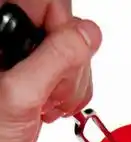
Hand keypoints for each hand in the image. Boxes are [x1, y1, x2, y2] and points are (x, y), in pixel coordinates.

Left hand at [0, 1, 101, 141]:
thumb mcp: (21, 95)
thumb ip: (56, 59)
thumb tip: (87, 34)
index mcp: (2, 28)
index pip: (49, 3)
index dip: (62, 30)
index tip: (58, 62)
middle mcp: (13, 39)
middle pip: (65, 25)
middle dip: (71, 64)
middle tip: (51, 91)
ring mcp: (27, 59)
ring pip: (73, 50)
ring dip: (72, 84)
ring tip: (48, 104)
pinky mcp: (38, 79)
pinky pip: (71, 72)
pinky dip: (71, 94)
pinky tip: (51, 108)